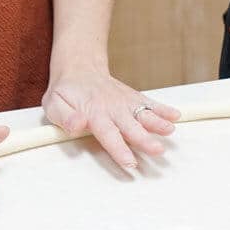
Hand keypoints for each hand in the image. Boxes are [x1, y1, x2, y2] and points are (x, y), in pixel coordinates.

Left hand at [43, 67, 179, 169]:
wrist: (79, 67)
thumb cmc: (66, 91)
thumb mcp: (54, 104)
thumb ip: (64, 117)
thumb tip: (76, 125)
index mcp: (93, 112)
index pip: (108, 134)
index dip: (120, 149)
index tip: (130, 162)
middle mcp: (112, 107)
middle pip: (130, 126)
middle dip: (144, 139)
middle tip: (157, 150)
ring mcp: (124, 101)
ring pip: (143, 112)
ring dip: (157, 122)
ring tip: (170, 130)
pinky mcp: (132, 97)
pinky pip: (148, 102)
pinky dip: (162, 108)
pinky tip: (175, 115)